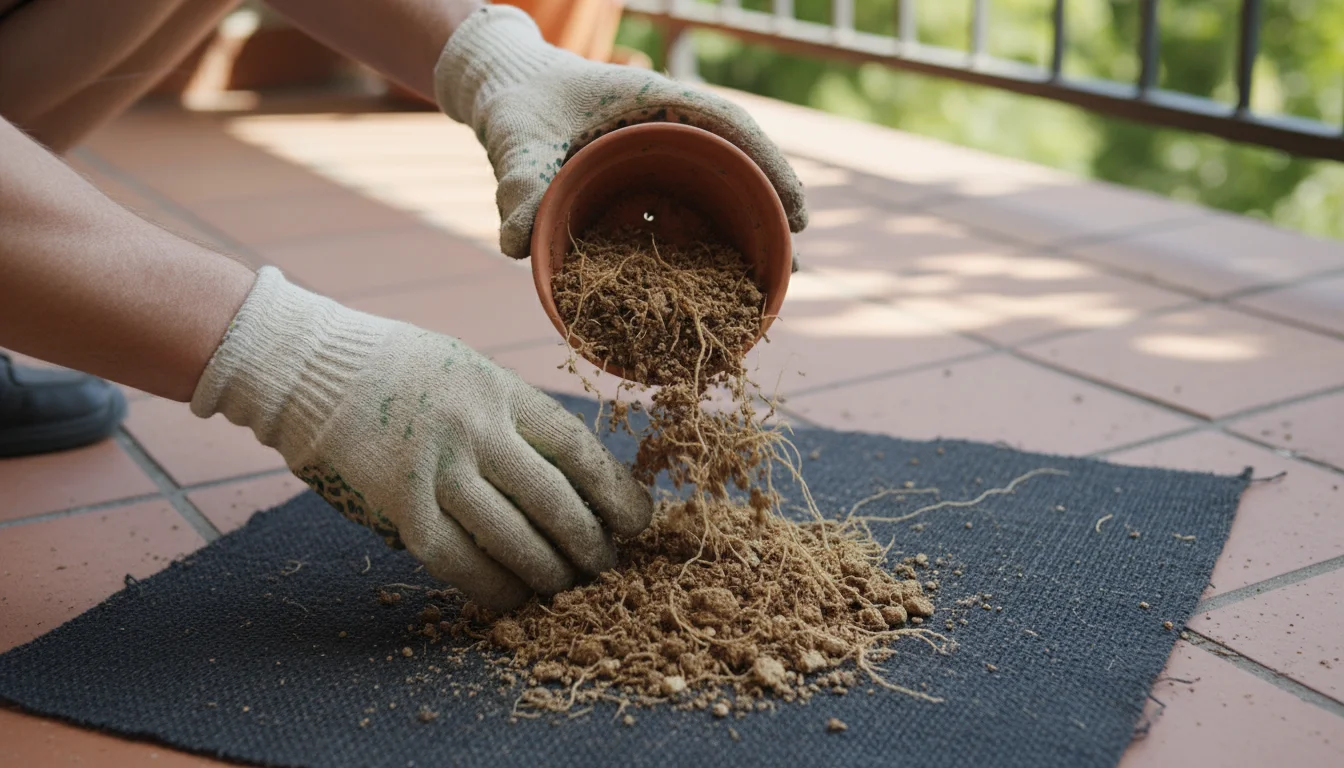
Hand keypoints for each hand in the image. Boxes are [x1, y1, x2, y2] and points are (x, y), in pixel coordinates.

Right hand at [191, 268, 653, 610]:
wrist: (308, 366)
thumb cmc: (396, 369)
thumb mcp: (468, 372)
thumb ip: (512, 419)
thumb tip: (567, 478)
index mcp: (501, 391)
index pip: (577, 449)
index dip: (616, 492)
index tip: (639, 520)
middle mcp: (476, 429)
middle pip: (555, 501)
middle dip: (590, 543)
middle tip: (607, 566)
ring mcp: (436, 468)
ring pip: (513, 538)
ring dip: (549, 573)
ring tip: (569, 588)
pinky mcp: (399, 504)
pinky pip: (458, 560)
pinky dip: (491, 587)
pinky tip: (513, 600)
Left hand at [432, 4, 807, 261]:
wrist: (505, 91)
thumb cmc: (519, 103)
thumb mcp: (518, 141)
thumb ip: (519, 186)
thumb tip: (516, 247)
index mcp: (654, 99)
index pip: (730, 125)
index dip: (770, 167)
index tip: (797, 210)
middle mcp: (668, 125)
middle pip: (736, 164)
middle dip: (766, 211)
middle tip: (791, 263)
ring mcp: (660, 152)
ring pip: (715, 189)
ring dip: (740, 231)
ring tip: (766, 281)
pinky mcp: (644, 177)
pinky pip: (685, 205)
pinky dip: (705, 238)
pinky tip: (715, 280)